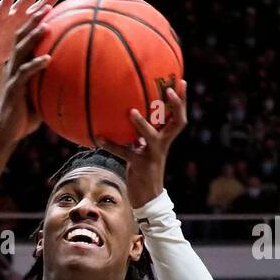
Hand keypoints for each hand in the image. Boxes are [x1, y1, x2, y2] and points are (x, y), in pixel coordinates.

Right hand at [0, 7, 51, 144]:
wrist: (4, 135)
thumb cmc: (24, 119)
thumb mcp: (40, 99)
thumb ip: (51, 87)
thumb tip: (75, 85)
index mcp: (18, 67)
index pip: (26, 40)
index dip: (35, 24)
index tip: (50, 10)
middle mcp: (13, 68)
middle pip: (22, 38)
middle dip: (34, 21)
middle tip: (48, 6)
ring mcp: (12, 77)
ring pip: (21, 51)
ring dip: (34, 37)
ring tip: (46, 25)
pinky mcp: (13, 89)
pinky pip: (25, 73)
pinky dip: (36, 64)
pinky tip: (48, 58)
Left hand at [95, 79, 188, 206]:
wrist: (147, 197)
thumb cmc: (142, 170)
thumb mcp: (143, 150)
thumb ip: (138, 136)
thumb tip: (127, 117)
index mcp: (165, 139)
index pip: (178, 116)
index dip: (181, 100)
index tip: (181, 81)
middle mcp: (163, 144)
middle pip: (177, 122)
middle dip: (176, 104)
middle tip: (169, 89)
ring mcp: (153, 155)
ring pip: (151, 136)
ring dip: (141, 124)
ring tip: (131, 111)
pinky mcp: (140, 165)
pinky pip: (124, 152)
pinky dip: (111, 145)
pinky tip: (98, 138)